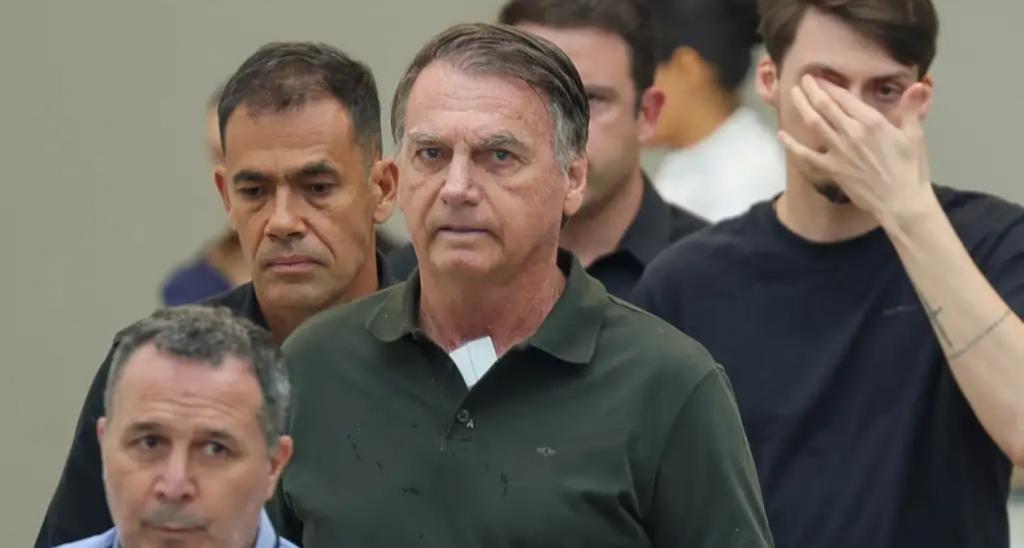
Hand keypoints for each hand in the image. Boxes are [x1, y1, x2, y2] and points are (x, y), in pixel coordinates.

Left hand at [780, 74, 934, 225]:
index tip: (820, 78)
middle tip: (803, 79)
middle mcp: (851, 132)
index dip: (830, 86)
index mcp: (872, 122)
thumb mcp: (915, 135)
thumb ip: (911, 108)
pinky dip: (792, 144)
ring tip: (792, 93)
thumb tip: (918, 85)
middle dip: (812, 90)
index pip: (845, 98)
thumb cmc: (910, 168)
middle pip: (825, 106)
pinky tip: (782, 134)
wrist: (900, 201)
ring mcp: (838, 151)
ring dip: (801, 106)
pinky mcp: (830, 169)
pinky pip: (805, 155)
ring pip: (814, 123)